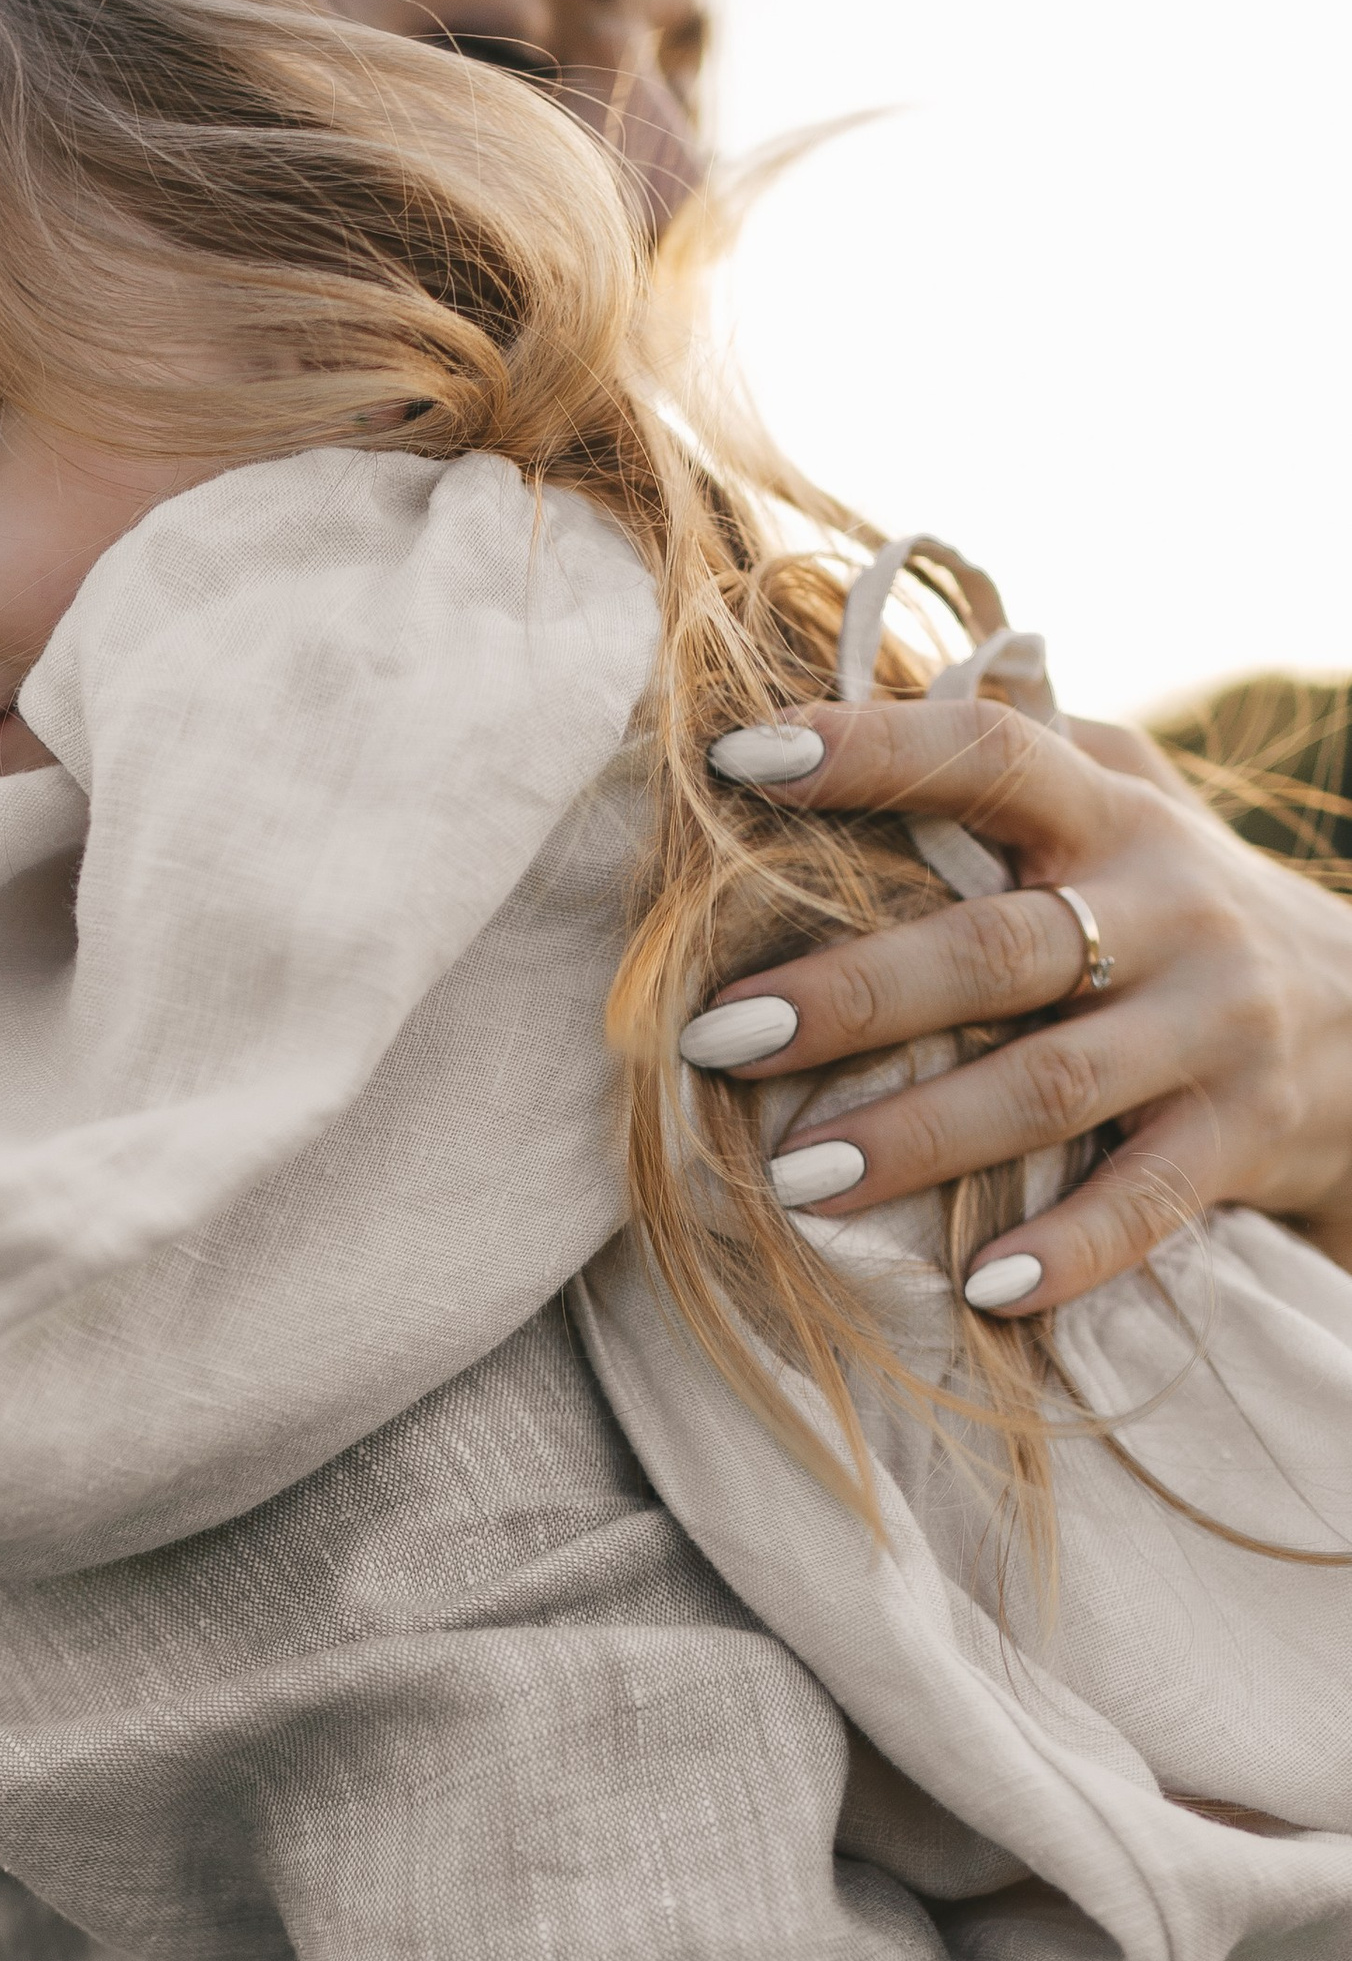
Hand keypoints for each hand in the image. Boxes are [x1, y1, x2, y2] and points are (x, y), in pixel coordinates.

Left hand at [683, 701, 1351, 1308]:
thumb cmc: (1177, 906)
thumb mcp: (1120, 800)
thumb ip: (1009, 749)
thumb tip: (841, 669)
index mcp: (1111, 812)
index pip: (987, 753)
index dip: (869, 751)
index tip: (740, 760)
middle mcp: (1168, 909)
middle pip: (995, 947)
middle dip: (852, 995)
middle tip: (715, 1039)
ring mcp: (1213, 1026)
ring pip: (1053, 1083)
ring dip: (920, 1135)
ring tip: (795, 1180)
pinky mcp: (1246, 1135)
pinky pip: (1151, 1201)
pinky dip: (1072, 1250)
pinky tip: (985, 1291)